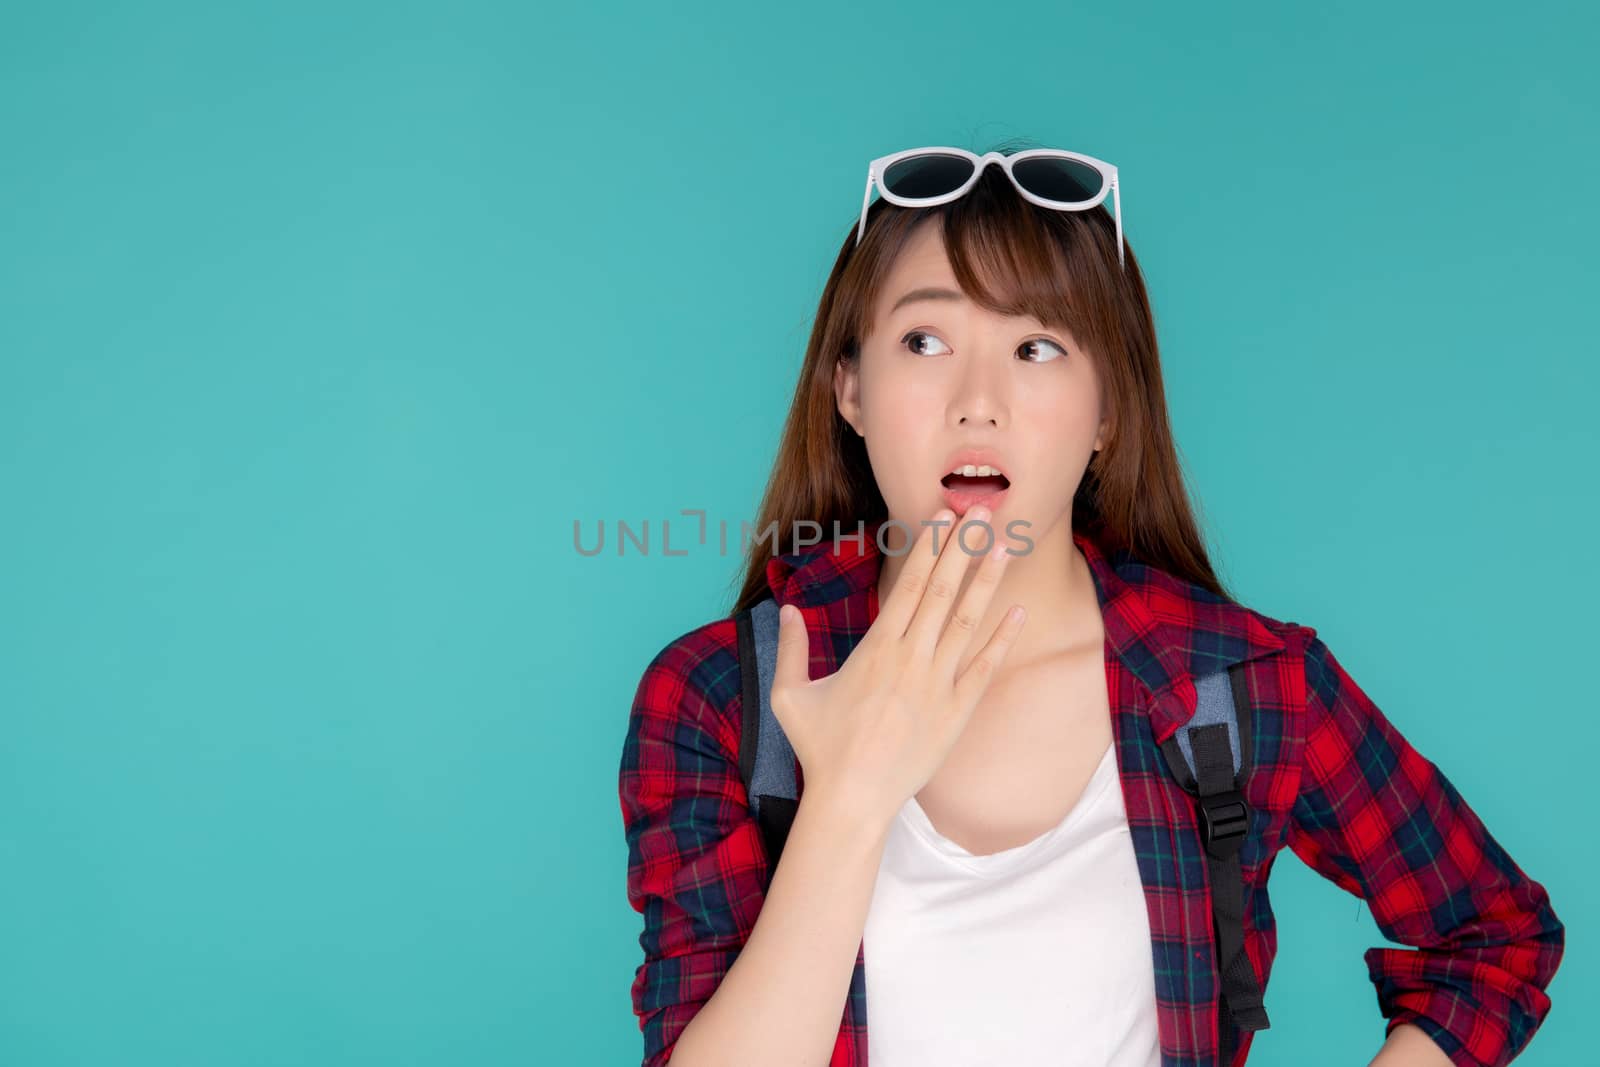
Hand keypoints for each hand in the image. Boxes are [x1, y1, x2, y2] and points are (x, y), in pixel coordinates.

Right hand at [768, 508, 1024, 822]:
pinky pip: (984, 669)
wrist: (853, 799)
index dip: (929, 548)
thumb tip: (786, 609)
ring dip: (986, 582)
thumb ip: (789, 648)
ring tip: (1003, 548)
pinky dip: (1002, 639)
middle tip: (979, 512)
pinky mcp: (956, 713)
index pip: (909, 586)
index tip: (942, 518)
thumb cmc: (819, 747)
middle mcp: (912, 660)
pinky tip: (1017, 613)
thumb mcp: (788, 695)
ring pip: (968, 623)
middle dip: (961, 548)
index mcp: (876, 649)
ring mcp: (938, 686)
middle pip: (943, 592)